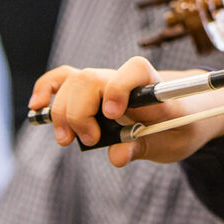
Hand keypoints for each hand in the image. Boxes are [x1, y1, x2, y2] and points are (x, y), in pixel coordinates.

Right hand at [29, 56, 223, 167]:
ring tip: (69, 139)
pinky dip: (48, 89)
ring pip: (73, 81)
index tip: (113, 114)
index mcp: (153, 87)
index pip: (135, 69)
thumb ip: (143, 147)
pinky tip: (38, 107)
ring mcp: (106, 84)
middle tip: (89, 140)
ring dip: (62, 111)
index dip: (119, 87)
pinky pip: (64, 80)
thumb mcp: (171, 143)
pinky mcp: (91, 94)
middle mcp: (126, 81)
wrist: (184, 115)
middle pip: (90, 78)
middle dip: (80, 112)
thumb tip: (116, 155)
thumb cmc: (181, 126)